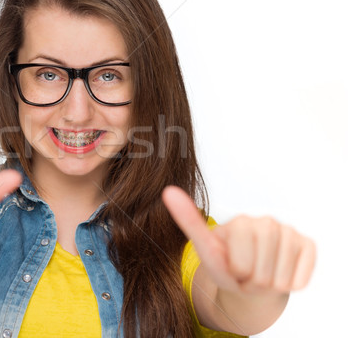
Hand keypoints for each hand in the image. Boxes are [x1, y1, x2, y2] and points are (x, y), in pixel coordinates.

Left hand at [162, 186, 315, 293]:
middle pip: (262, 272)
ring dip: (269, 285)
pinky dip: (290, 284)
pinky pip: (301, 279)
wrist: (250, 278)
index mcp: (240, 222)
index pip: (242, 264)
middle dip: (252, 281)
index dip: (236, 273)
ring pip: (281, 279)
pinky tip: (280, 274)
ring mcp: (288, 231)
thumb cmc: (226, 264)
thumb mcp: (205, 248)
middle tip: (247, 274)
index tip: (232, 265)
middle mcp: (266, 221)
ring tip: (260, 274)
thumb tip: (168, 190)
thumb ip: (188, 220)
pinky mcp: (307, 244)